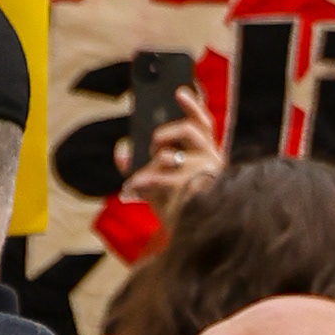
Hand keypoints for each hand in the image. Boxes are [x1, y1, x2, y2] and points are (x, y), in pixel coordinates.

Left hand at [134, 103, 222, 222]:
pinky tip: (132, 187)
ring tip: (141, 172)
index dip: (193, 105)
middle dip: (166, 132)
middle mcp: (212, 161)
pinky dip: (142, 181)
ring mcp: (203, 176)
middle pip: (191, 130)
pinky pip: (160, 178)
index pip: (204, 124)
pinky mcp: (191, 191)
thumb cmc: (182, 211)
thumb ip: (141, 166)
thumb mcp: (160, 185)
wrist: (198, 242)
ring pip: (172, 154)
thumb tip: (122, 150)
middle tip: (153, 142)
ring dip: (153, 159)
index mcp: (209, 156)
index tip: (179, 91)